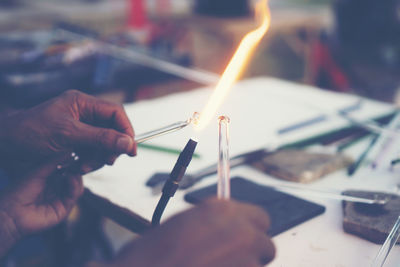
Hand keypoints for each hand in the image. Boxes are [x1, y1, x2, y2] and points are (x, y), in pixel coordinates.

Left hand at [0, 90, 135, 174]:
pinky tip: (77, 167)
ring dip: (97, 158)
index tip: (131, 149)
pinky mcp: (73, 143)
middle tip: (107, 161)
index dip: (126, 130)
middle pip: (111, 130)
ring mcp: (78, 129)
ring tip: (84, 167)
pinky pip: (91, 152)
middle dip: (110, 147)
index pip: (115, 113)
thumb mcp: (68, 135)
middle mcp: (83, 114)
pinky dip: (88, 162)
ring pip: (102, 144)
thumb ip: (101, 138)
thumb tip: (128, 143)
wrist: (4, 146)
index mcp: (82, 103)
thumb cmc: (30, 133)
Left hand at [0, 159, 83, 256]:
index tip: (77, 153)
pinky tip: (69, 178)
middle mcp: (56, 188)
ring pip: (77, 185)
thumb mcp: (38, 171)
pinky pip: (75, 195)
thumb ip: (54, 161)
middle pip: (75, 176)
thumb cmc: (19, 191)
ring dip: (77, 176)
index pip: (66, 168)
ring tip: (72, 171)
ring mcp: (61, 198)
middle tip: (80, 161)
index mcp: (49, 178)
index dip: (73, 161)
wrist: (11, 213)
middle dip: (78, 168)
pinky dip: (75, 185)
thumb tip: (70, 150)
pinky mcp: (64, 209)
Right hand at [107, 199, 274, 266]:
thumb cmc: (150, 257)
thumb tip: (225, 229)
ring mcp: (245, 259)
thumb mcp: (181, 226)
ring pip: (258, 266)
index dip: (249, 230)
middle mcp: (239, 230)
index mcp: (221, 210)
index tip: (242, 237)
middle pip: (265, 244)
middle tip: (232, 260)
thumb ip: (211, 223)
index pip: (259, 217)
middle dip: (252, 253)